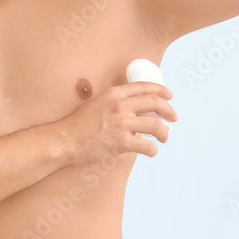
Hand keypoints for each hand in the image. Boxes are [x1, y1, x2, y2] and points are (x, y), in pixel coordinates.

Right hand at [56, 82, 176, 165]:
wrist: (65, 140)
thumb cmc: (79, 125)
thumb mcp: (97, 103)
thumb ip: (115, 102)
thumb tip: (134, 108)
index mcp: (114, 94)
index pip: (144, 87)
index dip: (161, 91)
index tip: (170, 96)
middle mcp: (120, 106)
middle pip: (155, 104)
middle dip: (169, 111)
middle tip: (173, 118)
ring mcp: (122, 124)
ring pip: (157, 126)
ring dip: (165, 133)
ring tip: (164, 137)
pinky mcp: (122, 142)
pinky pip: (148, 146)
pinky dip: (153, 150)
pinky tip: (151, 151)